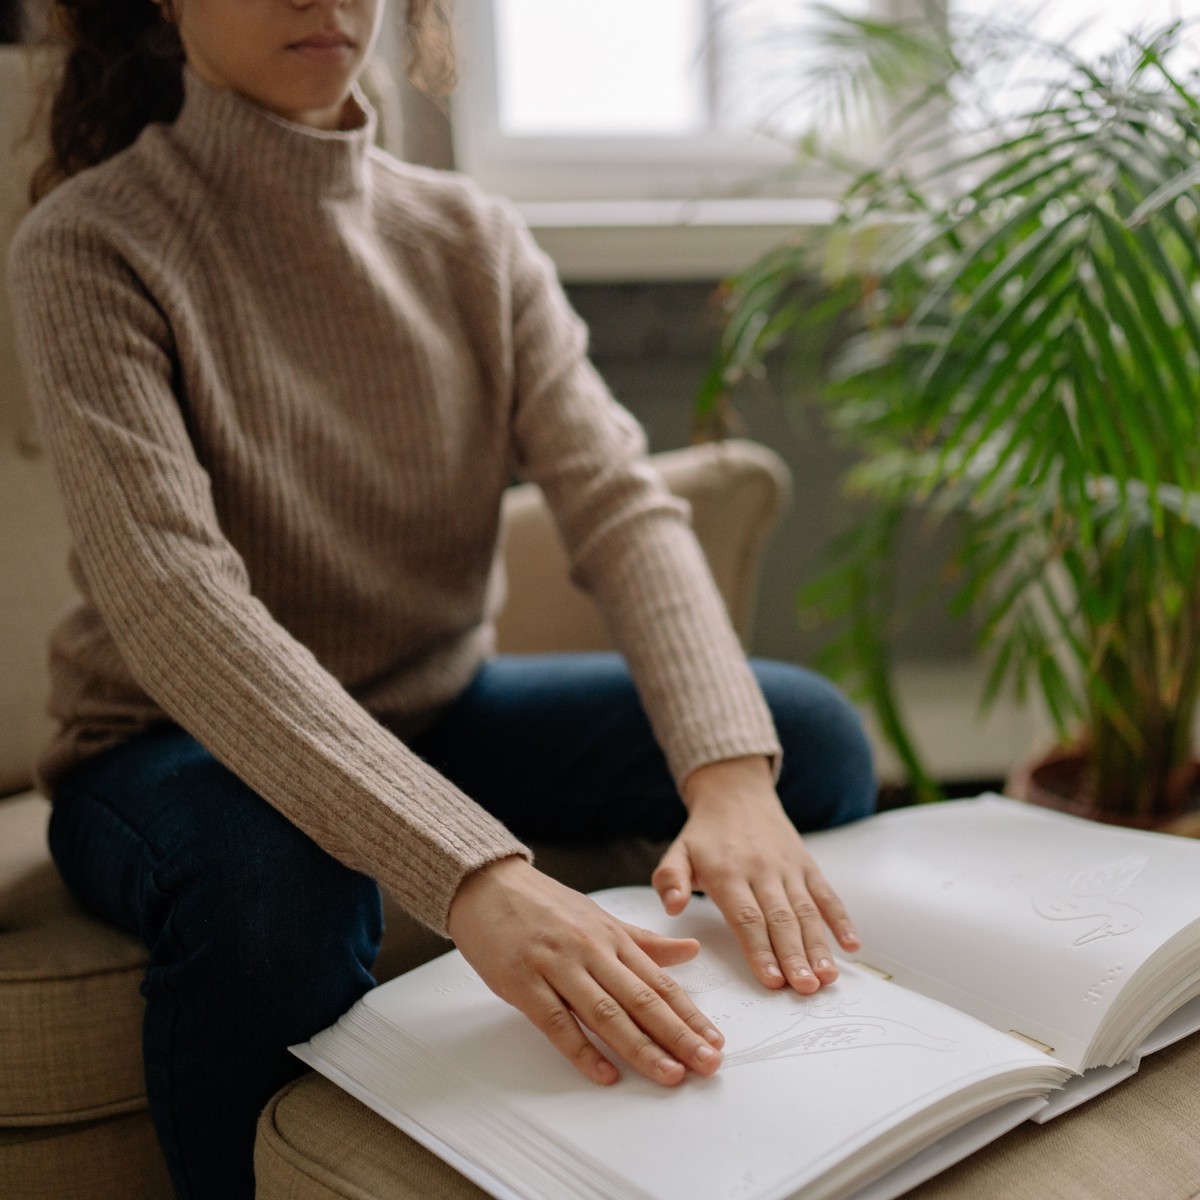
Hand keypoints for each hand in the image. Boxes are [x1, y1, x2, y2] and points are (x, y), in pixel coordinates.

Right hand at [447, 856, 725, 1086]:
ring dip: (640, 1048)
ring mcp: (556, 965)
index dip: (689, 1014)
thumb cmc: (542, 905)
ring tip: (669, 1074)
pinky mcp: (523, 981)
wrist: (486, 885)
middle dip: (678, 1035)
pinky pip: (556, 1021)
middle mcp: (590, 950)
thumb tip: (690, 951)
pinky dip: (582, 1050)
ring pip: (605, 1012)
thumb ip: (644, 941)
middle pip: (641, 999)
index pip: (659, 981)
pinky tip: (605, 1073)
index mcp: (611, 936)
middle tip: (706, 1064)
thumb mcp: (598, 918)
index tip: (714, 1041)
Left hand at [653, 755, 859, 993]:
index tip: (771, 981)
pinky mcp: (807, 864)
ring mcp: (788, 867)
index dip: (760, 950)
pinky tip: (852, 945)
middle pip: (780, 919)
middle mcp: (761, 869)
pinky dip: (841, 919)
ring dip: (818, 945)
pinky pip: (826, 893)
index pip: (746, 917)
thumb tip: (672, 907)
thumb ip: (670, 880)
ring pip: (806, 911)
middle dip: (794, 956)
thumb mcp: (678, 852)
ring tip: (827, 977)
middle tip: (805, 988)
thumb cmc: (706, 835)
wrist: (736, 793)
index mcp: (727, 872)